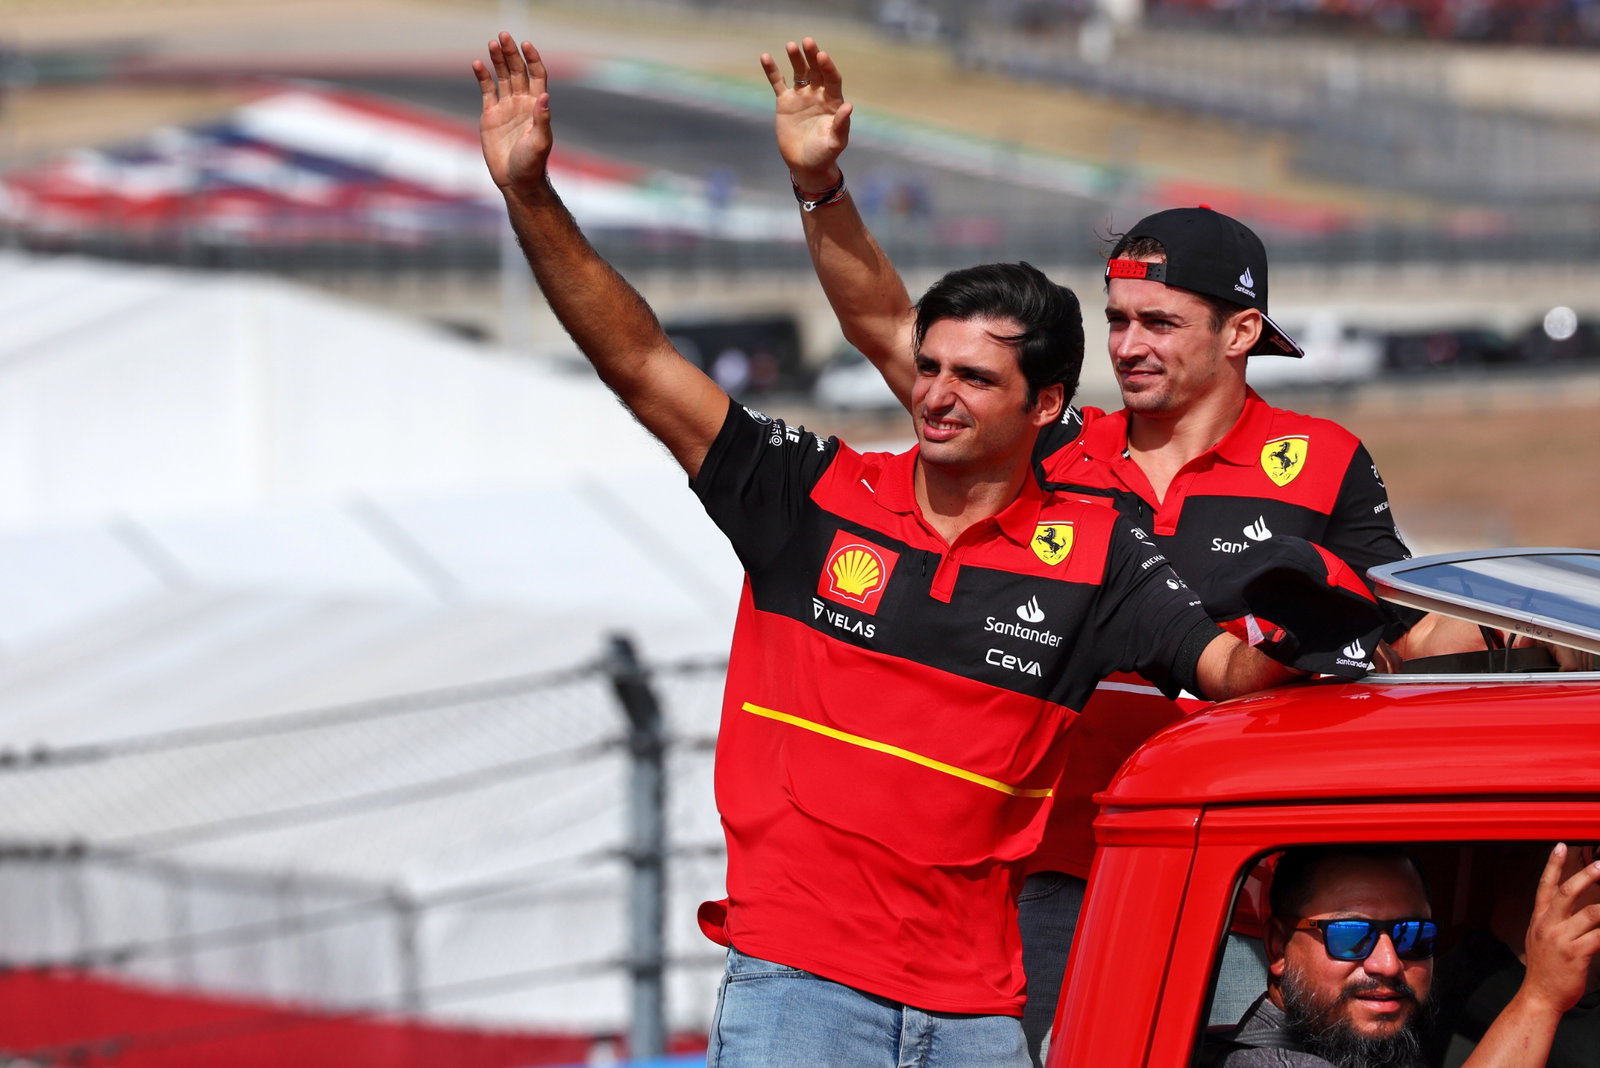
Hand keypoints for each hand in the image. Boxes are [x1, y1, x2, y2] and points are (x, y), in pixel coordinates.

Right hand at [473, 31, 552, 193]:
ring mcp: (506, 107)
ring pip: (502, 76)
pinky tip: (478, 64)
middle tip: (503, 36)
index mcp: (537, 106)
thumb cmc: (532, 164)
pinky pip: (486, 90)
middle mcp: (522, 103)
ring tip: (492, 43)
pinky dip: (482, 76)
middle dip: (511, 53)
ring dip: (497, 60)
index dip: (532, 59)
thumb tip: (544, 95)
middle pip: (517, 71)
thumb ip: (542, 119)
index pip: (536, 75)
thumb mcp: (540, 142)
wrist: (515, 181)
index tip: (526, 45)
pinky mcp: (490, 115)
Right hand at [760, 37, 851, 190]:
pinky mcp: (785, 102)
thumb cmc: (824, 154)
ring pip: (799, 72)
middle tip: (808, 42)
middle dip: (812, 56)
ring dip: (795, 58)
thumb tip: (848, 106)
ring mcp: (801, 96)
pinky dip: (772, 70)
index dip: (828, 67)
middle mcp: (818, 94)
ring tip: (791, 46)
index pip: (832, 79)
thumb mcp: (835, 142)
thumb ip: (841, 125)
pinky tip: (765, 57)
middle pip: (816, 70)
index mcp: (833, 101)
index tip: (822, 56)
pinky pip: (778, 83)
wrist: (805, 165)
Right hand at [1520, 842, 1599, 1014]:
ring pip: (1591, 913)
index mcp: (1539, 920)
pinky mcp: (1576, 954)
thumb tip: (1572, 910)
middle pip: (1568, 892)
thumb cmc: (1544, 970)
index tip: (1560, 846)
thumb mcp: (1539, 940)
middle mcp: (1548, 925)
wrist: (1539, 996)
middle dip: (1586, 876)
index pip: (1545, 886)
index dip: (1553, 864)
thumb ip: (1553, 922)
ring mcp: (1561, 939)